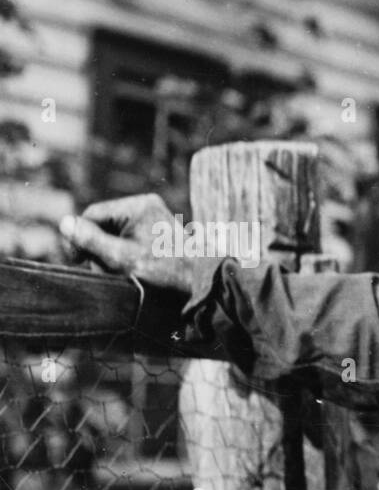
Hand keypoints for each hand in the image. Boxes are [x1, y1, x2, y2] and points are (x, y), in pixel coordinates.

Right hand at [60, 194, 202, 293]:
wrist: (203, 283)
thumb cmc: (165, 271)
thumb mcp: (123, 258)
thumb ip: (91, 241)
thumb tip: (64, 223)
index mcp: (137, 206)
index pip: (92, 215)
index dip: (80, 237)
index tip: (77, 260)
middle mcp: (146, 205)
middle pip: (103, 224)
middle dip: (97, 247)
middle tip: (101, 270)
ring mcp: (153, 217)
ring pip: (114, 233)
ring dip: (109, 253)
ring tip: (117, 272)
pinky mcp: (157, 230)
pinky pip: (128, 238)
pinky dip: (123, 254)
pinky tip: (128, 269)